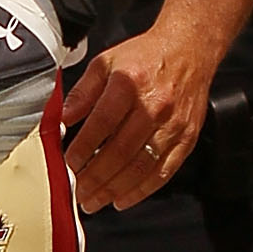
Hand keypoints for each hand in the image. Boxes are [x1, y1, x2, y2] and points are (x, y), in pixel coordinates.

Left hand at [61, 24, 213, 211]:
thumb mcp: (105, 63)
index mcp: (129, 84)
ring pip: (141, 167)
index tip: (69, 164)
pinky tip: (123, 199)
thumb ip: (82, 93)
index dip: (83, 148)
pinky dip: (142, 190)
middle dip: (95, 178)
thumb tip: (63, 119)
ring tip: (95, 201)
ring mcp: (173, 125)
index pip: (102, 123)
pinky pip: (163, 171)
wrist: (189, 50)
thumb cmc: (146, 57)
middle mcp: (154, 106)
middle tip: (79, 193)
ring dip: (115, 189)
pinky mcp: (187, 138)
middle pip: (120, 152)